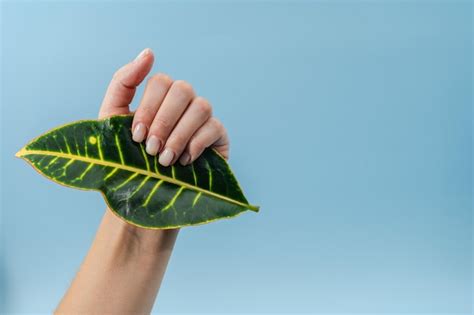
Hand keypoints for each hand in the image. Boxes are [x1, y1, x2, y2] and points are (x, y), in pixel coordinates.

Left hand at [99, 48, 228, 165]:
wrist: (141, 197)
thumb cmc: (127, 159)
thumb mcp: (113, 119)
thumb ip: (124, 83)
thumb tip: (149, 52)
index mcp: (160, 97)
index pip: (161, 81)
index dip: (149, 108)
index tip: (136, 136)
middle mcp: (184, 103)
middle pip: (183, 89)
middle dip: (163, 122)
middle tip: (150, 150)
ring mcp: (203, 119)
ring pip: (201, 106)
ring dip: (179, 134)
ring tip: (165, 160)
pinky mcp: (218, 138)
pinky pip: (214, 127)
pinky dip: (196, 143)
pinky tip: (183, 162)